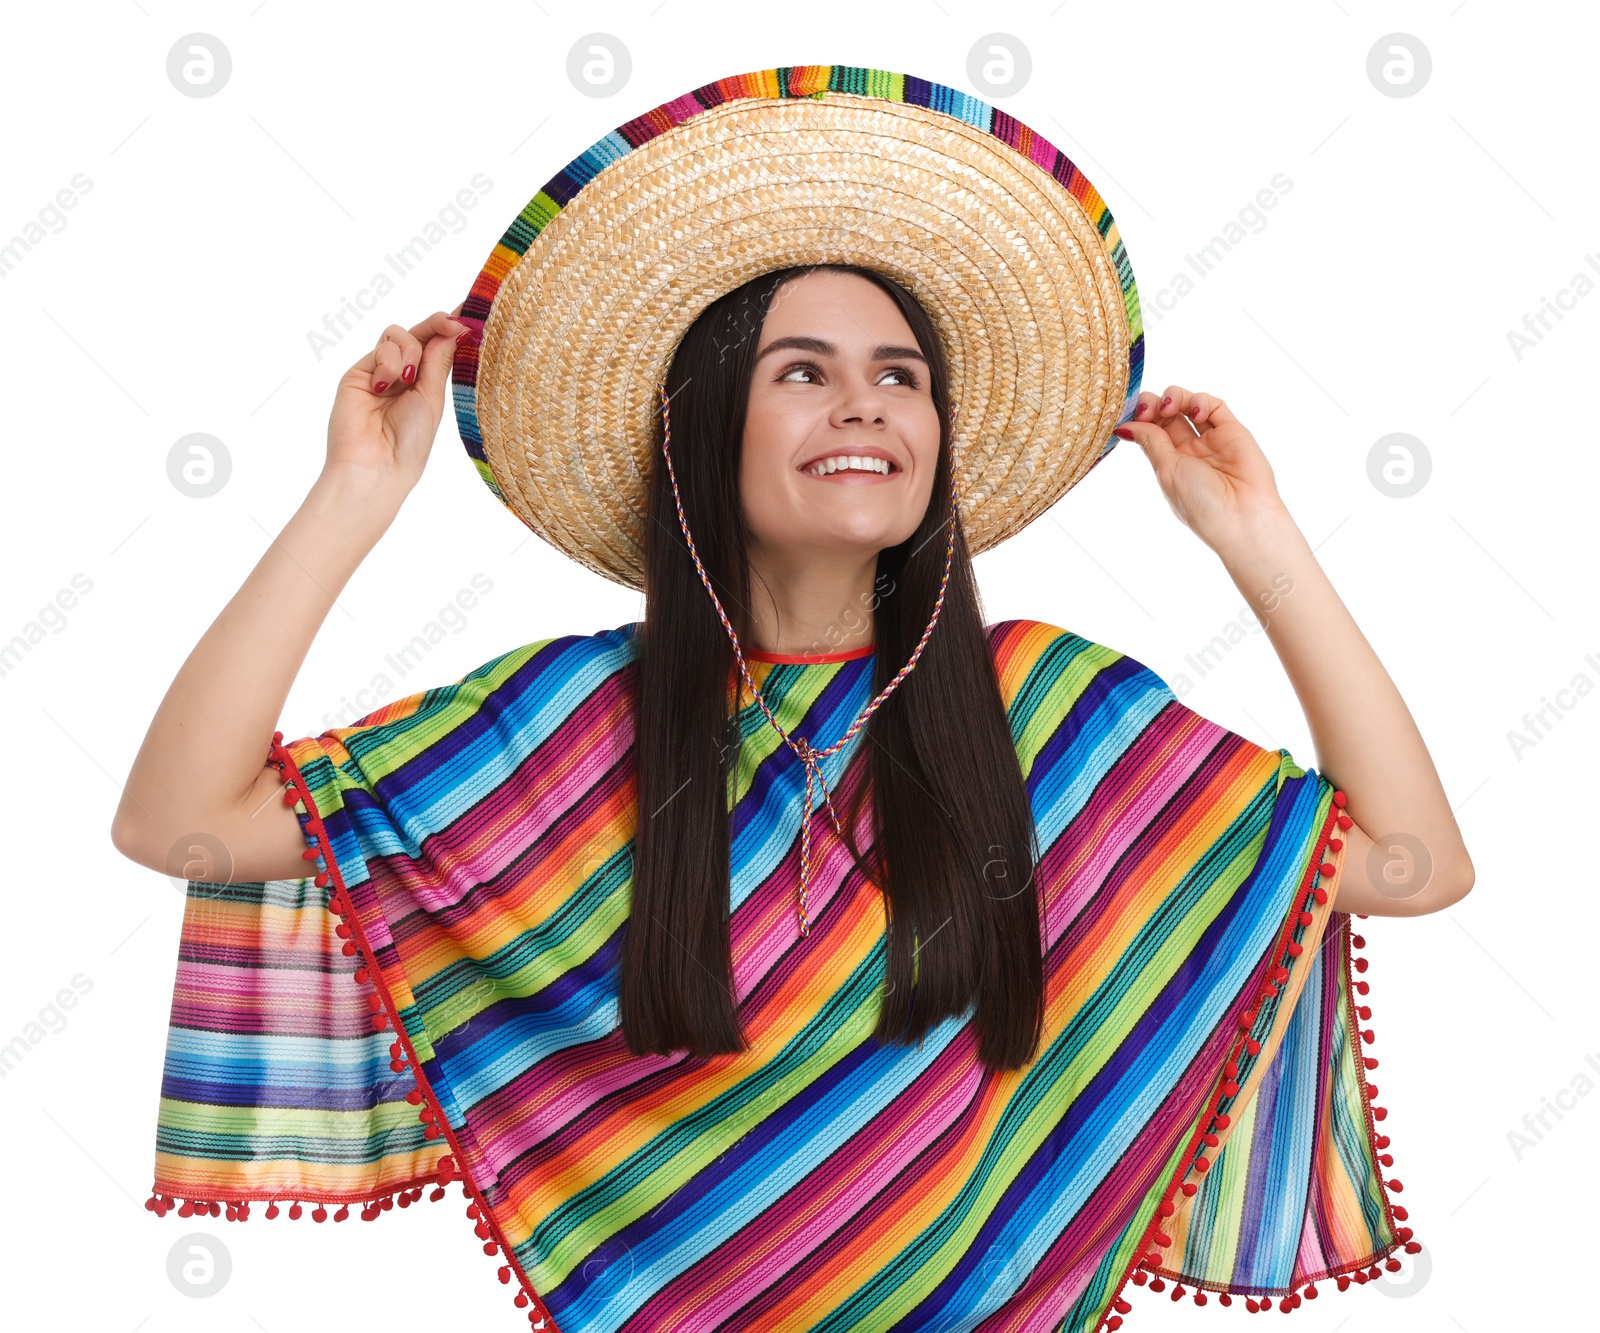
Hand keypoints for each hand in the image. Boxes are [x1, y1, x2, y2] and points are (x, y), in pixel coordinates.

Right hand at [322, 305, 469, 496]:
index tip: (470, 314)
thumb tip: (456, 329)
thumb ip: (438, 361)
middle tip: (454, 323)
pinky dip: (388, 361)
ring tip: (407, 379)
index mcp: (426, 384)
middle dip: (438, 324)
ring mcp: (381, 371)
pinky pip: (380, 347)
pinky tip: (385, 385)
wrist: (376, 464)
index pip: (439, 346)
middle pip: (420, 333)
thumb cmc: (410, 442)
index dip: (452, 328)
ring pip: (399, 334)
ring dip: (409, 350)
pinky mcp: (359, 372)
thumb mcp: (432, 398)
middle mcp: (404, 375)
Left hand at [1114, 385, 1285, 552]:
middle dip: (1154, 404)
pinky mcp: (1233, 430)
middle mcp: (1189, 450)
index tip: (1132, 415)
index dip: (1140, 417)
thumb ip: (1151, 442)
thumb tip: (1124, 426)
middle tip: (1148, 408)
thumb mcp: (1167, 471)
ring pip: (1189, 404)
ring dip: (1175, 397)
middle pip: (1167, 413)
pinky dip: (1202, 400)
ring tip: (1170, 406)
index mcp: (1169, 463)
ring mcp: (1211, 439)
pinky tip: (1196, 412)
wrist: (1241, 516)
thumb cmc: (1200, 503)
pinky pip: (1215, 406)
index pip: (1151, 429)